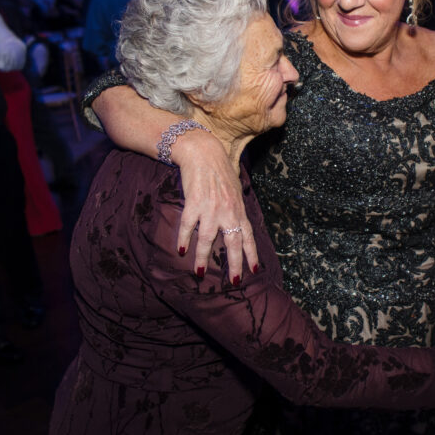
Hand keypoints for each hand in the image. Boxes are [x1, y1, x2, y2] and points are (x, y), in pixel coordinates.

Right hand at [174, 132, 258, 279]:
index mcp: (238, 210)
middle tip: (233, 282)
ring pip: (207, 240)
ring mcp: (211, 209)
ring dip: (202, 258)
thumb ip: (236, 207)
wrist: (203, 153)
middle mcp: (227, 212)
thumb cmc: (219, 170)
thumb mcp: (235, 189)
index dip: (251, 254)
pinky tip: (181, 250)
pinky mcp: (194, 203)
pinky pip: (188, 226)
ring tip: (199, 272)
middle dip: (234, 265)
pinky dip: (184, 239)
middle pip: (233, 243)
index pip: (248, 237)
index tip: (254, 270)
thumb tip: (239, 220)